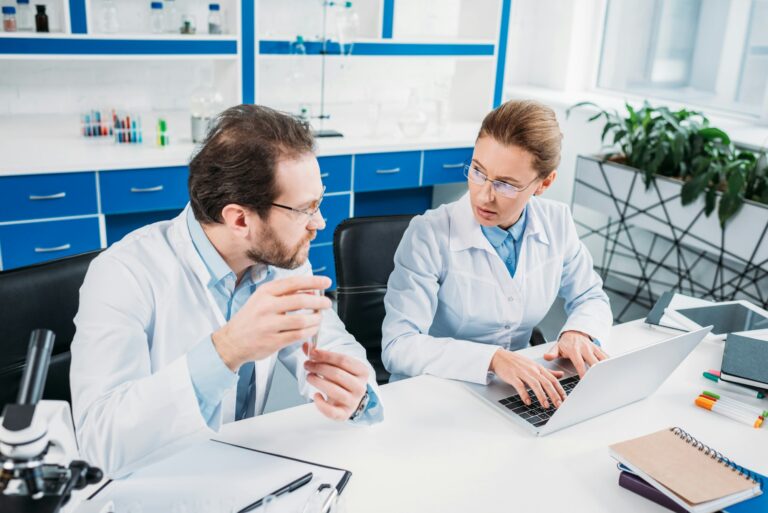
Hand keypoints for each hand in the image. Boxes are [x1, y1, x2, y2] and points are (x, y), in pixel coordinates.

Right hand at [211, 275, 331, 370]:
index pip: (294, 283)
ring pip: (302, 320)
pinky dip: (310, 332)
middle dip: (319, 302)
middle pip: (301, 301)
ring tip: (319, 318)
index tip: (326, 282)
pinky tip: (312, 329)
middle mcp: (266, 306)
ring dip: (316, 319)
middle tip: (327, 303)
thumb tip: (311, 290)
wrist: (231, 341)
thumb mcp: (262, 299)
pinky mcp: (272, 341)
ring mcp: (269, 325)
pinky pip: (298, 335)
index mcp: (265, 292)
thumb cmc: (250, 319)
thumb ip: (284, 294)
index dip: (313, 281)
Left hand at [304, 344, 368, 420]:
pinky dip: (321, 404)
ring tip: (309, 376)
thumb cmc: (341, 380)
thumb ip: (321, 356)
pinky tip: (315, 395)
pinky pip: (331, 411)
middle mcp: (360, 387)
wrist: (348, 400)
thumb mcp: (336, 366)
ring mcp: (353, 402)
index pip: (343, 360)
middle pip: (337, 374)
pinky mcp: (344, 414)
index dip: (326, 356)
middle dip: (319, 367)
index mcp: (362, 372)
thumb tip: (306, 345)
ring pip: (334, 391)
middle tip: (307, 365)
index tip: (312, 353)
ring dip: (317, 382)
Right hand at [490, 349, 565, 407]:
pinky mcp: (512, 376)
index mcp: (538, 367)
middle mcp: (532, 370)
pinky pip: (520, 386)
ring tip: (545, 405)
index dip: (560, 389)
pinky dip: (524, 394)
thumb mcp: (534, 365)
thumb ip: (548, 371)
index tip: (564, 399)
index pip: (552, 379)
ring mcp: (522, 372)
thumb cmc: (517, 362)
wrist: (500, 357)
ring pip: (535, 384)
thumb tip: (561, 375)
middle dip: (553, 395)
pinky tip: (528, 401)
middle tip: (558, 405)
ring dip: (541, 396)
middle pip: (546, 382)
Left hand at [543, 330, 607, 377]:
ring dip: (606, 367)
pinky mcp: (598, 348)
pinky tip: (614, 370)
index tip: (586, 381)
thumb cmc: (566, 343)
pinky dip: (610, 362)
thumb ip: (552, 353)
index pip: (580, 363)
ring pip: (602, 358)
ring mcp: (593, 348)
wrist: (574, 332)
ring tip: (611, 377)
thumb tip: (546, 357)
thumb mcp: (557, 347)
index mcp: (574, 350)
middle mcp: (585, 348)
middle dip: (598, 372)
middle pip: (594, 362)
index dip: (583, 373)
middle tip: (600, 382)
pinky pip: (606, 355)